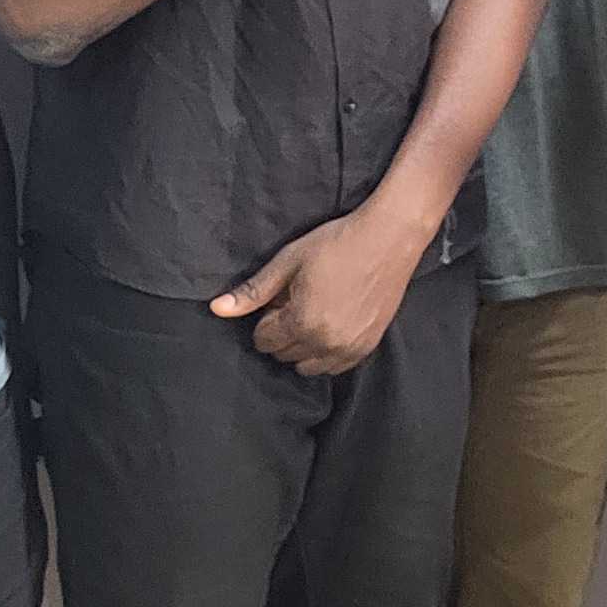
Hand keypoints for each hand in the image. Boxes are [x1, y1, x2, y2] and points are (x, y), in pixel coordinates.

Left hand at [209, 199, 424, 375]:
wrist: (389, 239)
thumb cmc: (336, 244)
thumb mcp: (288, 261)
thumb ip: (253, 291)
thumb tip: (216, 310)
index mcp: (302, 321)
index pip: (264, 340)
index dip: (266, 318)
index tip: (280, 298)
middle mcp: (326, 342)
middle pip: (283, 355)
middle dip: (282, 333)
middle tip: (297, 303)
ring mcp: (349, 348)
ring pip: (307, 367)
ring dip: (303, 347)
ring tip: (314, 315)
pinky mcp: (367, 347)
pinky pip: (334, 368)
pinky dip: (326, 353)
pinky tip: (332, 325)